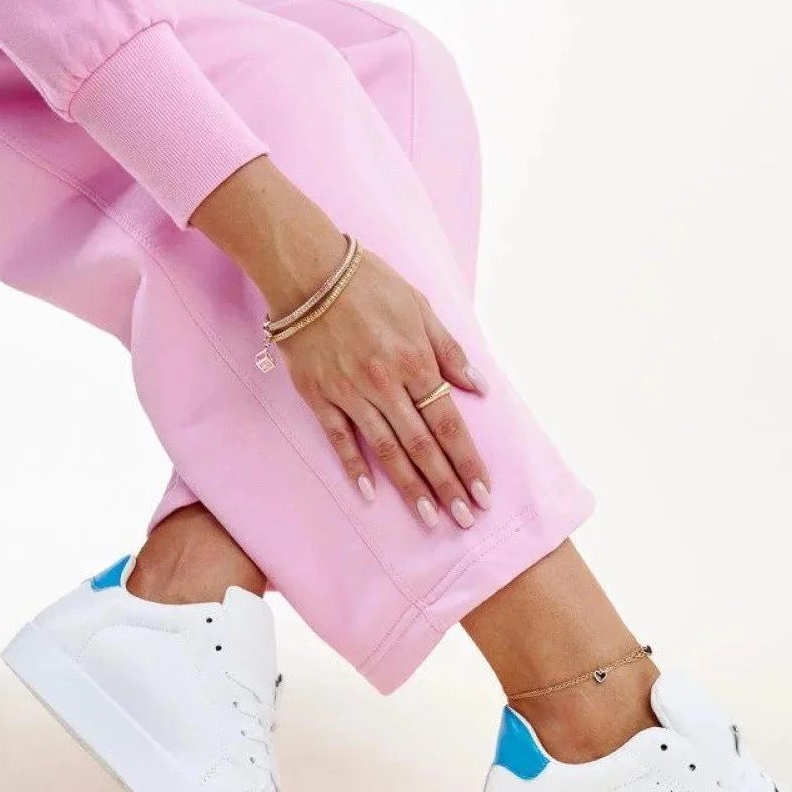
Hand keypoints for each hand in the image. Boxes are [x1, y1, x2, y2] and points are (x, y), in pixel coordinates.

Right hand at [190, 157, 489, 527]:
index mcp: (415, 361)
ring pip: (386, 450)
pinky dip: (354, 467)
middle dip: (447, 486)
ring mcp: (350, 392)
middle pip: (422, 445)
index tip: (483, 492)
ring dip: (410, 487)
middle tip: (464, 521)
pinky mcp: (319, 395)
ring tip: (429, 518)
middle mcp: (386, 383)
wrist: (308, 270)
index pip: (449, 424)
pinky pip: (340, 438)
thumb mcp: (421, 308)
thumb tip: (480, 389)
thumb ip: (450, 352)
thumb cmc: (370, 284)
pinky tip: (370, 494)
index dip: (468, 461)